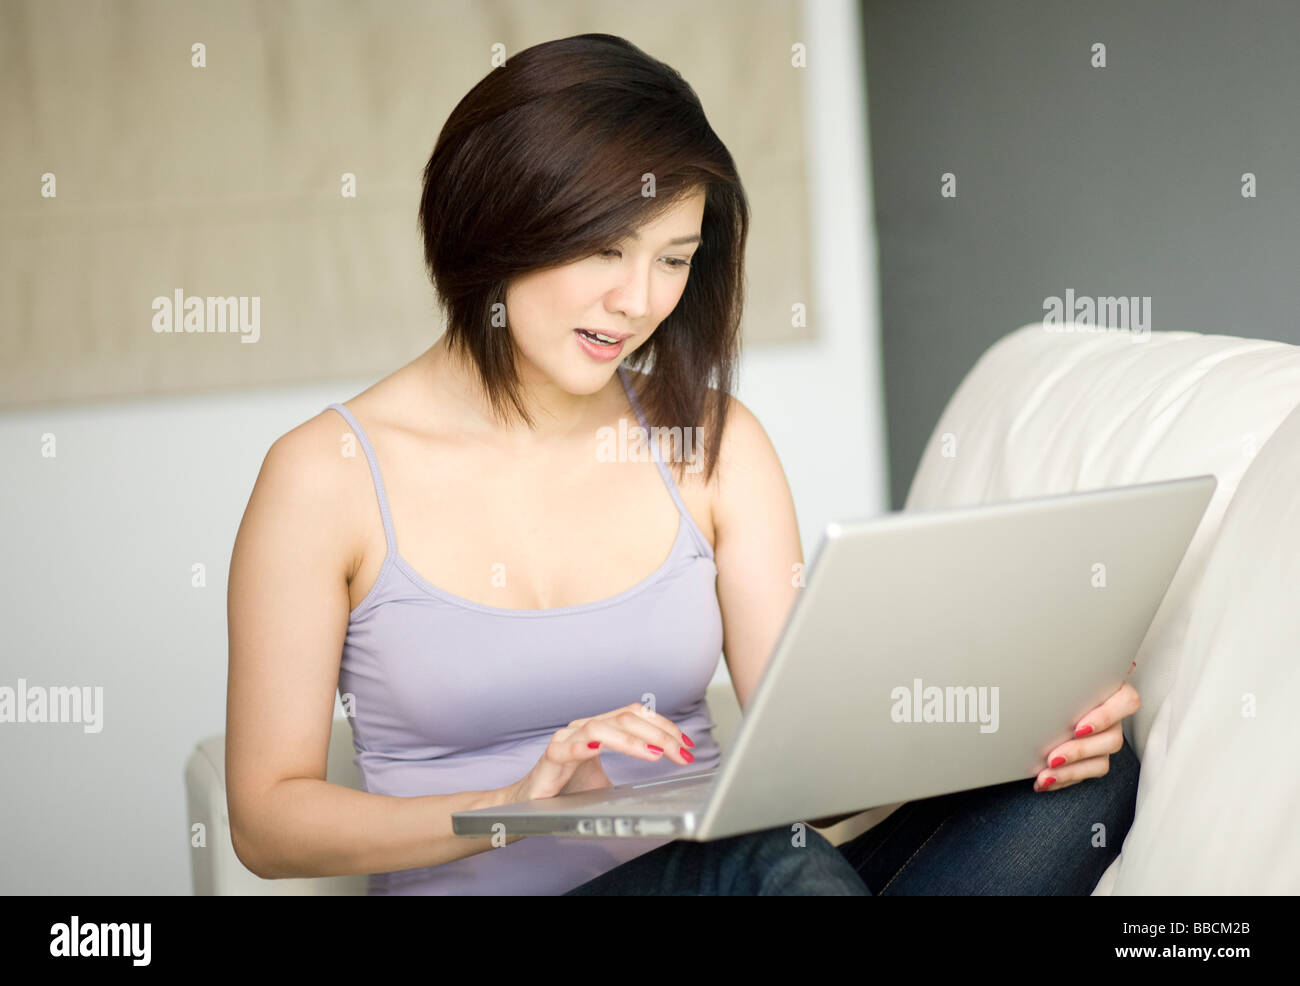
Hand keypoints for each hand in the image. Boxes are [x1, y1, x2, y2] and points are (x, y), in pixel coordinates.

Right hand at [508, 702, 696, 802]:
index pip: (637, 715)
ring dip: (631, 741)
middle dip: (659, 735)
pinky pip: (566, 748)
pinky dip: (582, 747)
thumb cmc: (568, 788)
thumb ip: (631, 767)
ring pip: (601, 728)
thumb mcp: (608, 776)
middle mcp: (584, 727)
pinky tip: (596, 750)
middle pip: (626, 719)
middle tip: (681, 753)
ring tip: (654, 753)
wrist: (529, 804)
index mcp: (600, 727)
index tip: (687, 743)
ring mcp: (566, 739)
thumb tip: (669, 770)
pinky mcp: (550, 757)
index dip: (664, 725)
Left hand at [1034, 680, 1140, 792]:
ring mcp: (1106, 738)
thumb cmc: (1052, 682)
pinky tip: (1044, 781)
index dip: (1106, 717)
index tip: (1078, 728)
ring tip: (1045, 775)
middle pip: (1112, 738)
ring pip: (1102, 760)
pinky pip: (1088, 773)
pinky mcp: (1096, 757)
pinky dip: (1065, 778)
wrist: (1038, 697)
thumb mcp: (1058, 678)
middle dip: (1079, 751)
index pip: (1128, 701)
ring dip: (1071, 771)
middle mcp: (1113, 718)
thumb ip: (1065, 678)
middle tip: (1052, 757)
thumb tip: (1052, 674)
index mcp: (1110, 691)